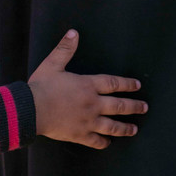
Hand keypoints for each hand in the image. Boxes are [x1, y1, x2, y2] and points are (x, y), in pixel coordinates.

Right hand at [28, 30, 147, 148]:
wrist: (31, 110)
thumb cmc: (41, 86)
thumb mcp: (52, 64)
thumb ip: (65, 49)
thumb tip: (74, 33)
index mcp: (87, 86)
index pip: (113, 83)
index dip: (127, 84)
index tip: (137, 85)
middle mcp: (92, 104)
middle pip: (119, 106)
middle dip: (134, 106)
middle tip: (144, 107)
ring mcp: (88, 121)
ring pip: (112, 126)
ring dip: (125, 128)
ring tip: (134, 129)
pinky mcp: (79, 135)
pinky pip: (96, 141)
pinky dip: (103, 142)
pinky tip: (108, 143)